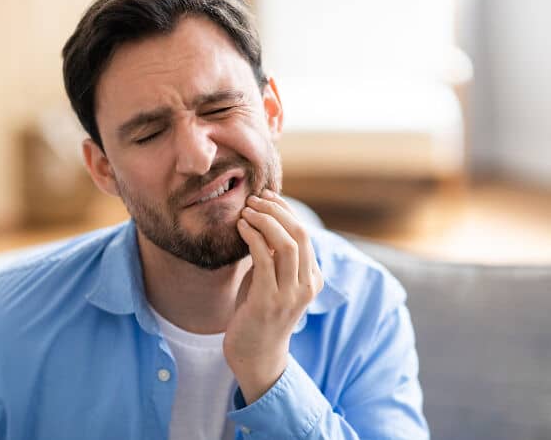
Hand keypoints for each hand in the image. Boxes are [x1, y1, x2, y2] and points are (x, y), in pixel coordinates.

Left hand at [223, 190, 323, 404]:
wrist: (255, 355)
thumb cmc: (258, 313)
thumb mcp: (270, 280)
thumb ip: (271, 256)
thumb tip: (260, 221)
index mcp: (312, 279)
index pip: (305, 234)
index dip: (286, 211)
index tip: (267, 197)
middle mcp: (307, 286)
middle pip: (300, 234)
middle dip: (276, 210)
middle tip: (254, 199)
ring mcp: (290, 295)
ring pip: (286, 244)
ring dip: (264, 221)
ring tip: (246, 211)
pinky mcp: (268, 301)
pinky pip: (264, 259)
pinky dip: (252, 237)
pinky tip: (241, 228)